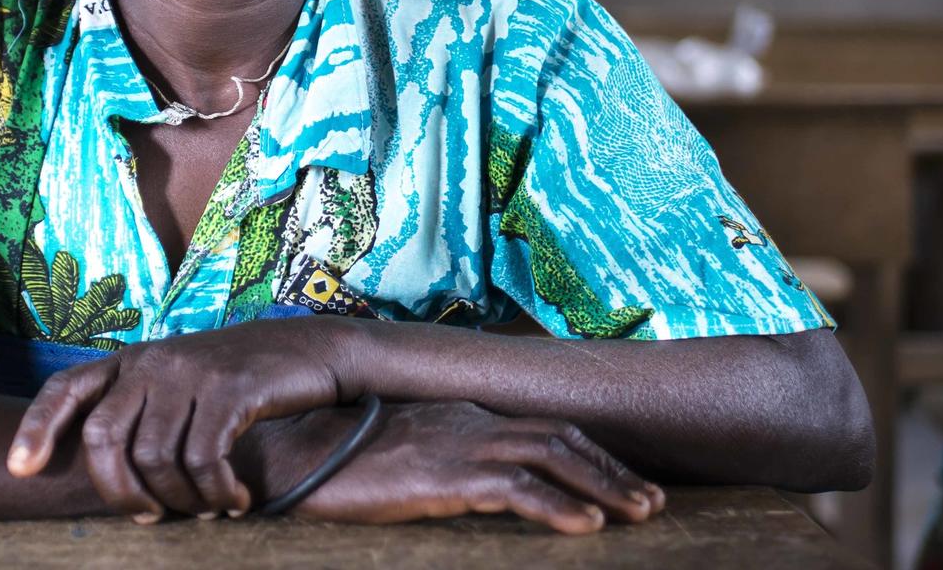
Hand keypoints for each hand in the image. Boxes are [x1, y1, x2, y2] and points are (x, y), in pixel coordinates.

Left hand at [6, 317, 361, 519]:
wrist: (310, 352)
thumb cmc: (241, 384)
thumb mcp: (182, 387)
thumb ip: (144, 415)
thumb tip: (116, 485)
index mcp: (131, 360)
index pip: (66, 388)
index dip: (37, 427)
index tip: (20, 469)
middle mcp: (152, 360)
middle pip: (103, 437)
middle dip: (119, 492)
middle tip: (150, 519)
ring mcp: (189, 370)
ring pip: (155, 457)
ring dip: (181, 500)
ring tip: (208, 510)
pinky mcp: (230, 387)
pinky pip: (204, 458)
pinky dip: (217, 493)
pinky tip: (236, 502)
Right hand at [262, 400, 665, 529]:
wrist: (288, 453)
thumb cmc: (332, 461)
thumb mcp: (398, 460)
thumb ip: (439, 465)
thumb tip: (470, 489)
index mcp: (460, 417)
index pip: (540, 429)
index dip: (589, 454)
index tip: (623, 480)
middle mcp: (468, 422)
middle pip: (560, 438)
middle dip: (612, 469)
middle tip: (654, 501)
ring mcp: (458, 444)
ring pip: (552, 457)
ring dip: (605, 486)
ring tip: (642, 514)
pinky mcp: (444, 474)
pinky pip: (515, 488)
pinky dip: (558, 506)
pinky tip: (588, 526)